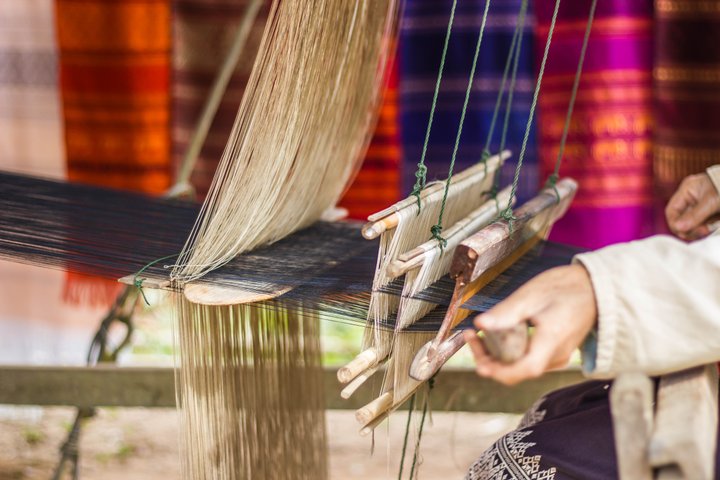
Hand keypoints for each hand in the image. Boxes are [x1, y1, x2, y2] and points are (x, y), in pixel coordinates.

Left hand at [463, 264, 596, 385]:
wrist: (595, 288)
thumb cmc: (565, 287)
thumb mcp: (531, 295)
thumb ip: (505, 313)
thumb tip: (480, 323)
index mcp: (552, 341)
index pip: (524, 369)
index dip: (499, 371)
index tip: (479, 361)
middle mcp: (557, 355)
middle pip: (518, 370)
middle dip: (490, 359)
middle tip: (471, 336)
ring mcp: (558, 356)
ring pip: (521, 366)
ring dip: (498, 355)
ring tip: (478, 334)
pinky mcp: (555, 352)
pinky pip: (529, 358)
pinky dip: (510, 351)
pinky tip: (498, 335)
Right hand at [665, 173, 719, 240]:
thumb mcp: (712, 202)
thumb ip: (694, 216)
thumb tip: (678, 229)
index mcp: (688, 190)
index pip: (672, 211)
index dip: (676, 223)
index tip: (687, 232)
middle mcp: (692, 198)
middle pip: (681, 219)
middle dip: (690, 228)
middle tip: (704, 232)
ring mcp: (700, 205)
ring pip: (691, 224)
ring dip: (699, 230)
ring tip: (710, 230)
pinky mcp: (710, 212)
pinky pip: (702, 224)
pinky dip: (706, 229)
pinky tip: (713, 228)